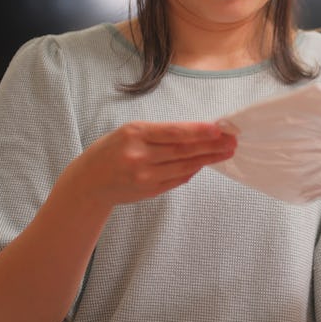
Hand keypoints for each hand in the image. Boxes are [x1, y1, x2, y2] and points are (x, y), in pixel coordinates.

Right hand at [66, 121, 235, 208]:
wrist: (89, 182)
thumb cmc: (110, 150)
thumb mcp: (129, 132)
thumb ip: (159, 133)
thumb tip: (197, 133)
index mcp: (134, 134)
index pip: (174, 133)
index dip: (199, 132)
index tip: (219, 130)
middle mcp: (139, 156)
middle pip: (183, 151)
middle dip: (211, 146)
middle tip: (232, 141)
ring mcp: (144, 176)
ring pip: (184, 167)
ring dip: (207, 159)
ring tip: (225, 152)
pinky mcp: (149, 191)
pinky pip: (177, 179)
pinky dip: (192, 171)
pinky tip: (205, 164)